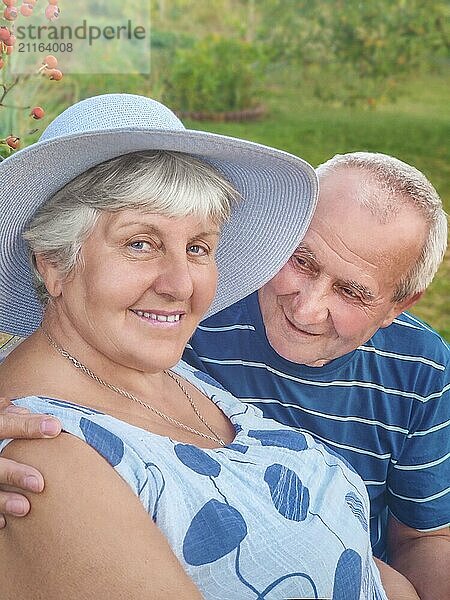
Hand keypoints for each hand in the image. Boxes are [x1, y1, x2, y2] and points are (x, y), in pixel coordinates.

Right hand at [0, 397, 60, 526]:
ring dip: (4, 500)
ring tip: (25, 508)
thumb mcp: (0, 419)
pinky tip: (5, 521)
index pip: (4, 424)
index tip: (55, 427)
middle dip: (14, 474)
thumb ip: (14, 418)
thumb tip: (40, 419)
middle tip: (39, 483)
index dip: (27, 426)